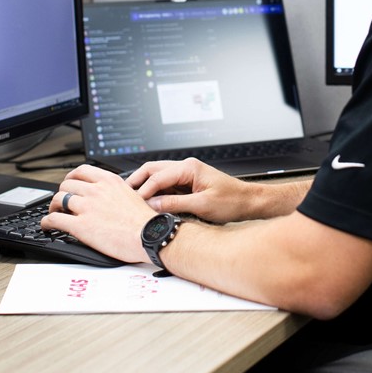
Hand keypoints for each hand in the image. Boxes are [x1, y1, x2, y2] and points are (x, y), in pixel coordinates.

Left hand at [41, 164, 154, 263]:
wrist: (150, 235)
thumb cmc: (146, 221)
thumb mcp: (132, 195)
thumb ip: (116, 192)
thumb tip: (108, 196)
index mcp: (109, 181)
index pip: (81, 171)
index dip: (71, 177)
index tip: (70, 183)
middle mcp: (96, 190)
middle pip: (67, 185)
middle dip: (62, 193)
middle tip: (62, 202)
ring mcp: (87, 207)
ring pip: (58, 200)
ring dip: (53, 207)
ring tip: (54, 214)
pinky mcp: (81, 225)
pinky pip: (55, 219)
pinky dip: (47, 222)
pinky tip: (48, 226)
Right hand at [126, 157, 256, 223]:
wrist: (248, 202)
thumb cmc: (232, 201)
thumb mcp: (202, 206)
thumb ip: (175, 204)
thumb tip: (153, 205)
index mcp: (189, 167)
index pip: (158, 176)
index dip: (143, 190)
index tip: (133, 203)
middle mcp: (186, 167)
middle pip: (152, 169)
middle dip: (137, 181)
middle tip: (123, 195)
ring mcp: (186, 174)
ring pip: (157, 176)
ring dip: (145, 186)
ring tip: (132, 199)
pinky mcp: (188, 183)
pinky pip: (166, 185)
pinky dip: (155, 192)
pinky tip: (149, 202)